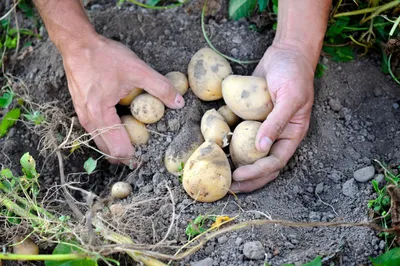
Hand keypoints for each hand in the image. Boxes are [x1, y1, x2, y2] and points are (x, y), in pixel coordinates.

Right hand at [62, 34, 184, 165]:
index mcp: (100, 115)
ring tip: (135, 141)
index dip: (135, 156)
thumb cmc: (104, 56)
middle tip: (144, 152)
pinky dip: (110, 135)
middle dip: (126, 155)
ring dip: (117, 146)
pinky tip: (122, 126)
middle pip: (108, 151)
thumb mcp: (138, 69)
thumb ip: (160, 87)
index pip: (119, 149)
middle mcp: (88, 121)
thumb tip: (178, 102)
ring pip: (101, 143)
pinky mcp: (82, 110)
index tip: (148, 155)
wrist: (77, 44)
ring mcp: (83, 116)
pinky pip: (97, 132)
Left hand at [230, 43, 314, 192]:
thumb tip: (262, 149)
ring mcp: (261, 127)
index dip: (257, 172)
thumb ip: (277, 123)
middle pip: (261, 164)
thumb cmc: (294, 74)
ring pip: (248, 153)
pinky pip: (238, 133)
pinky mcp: (249, 117)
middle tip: (227, 186)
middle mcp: (276, 135)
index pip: (275, 162)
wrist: (285, 52)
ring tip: (218, 173)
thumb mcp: (290, 98)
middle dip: (246, 178)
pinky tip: (213, 148)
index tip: (238, 176)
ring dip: (235, 164)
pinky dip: (227, 142)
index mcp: (291, 135)